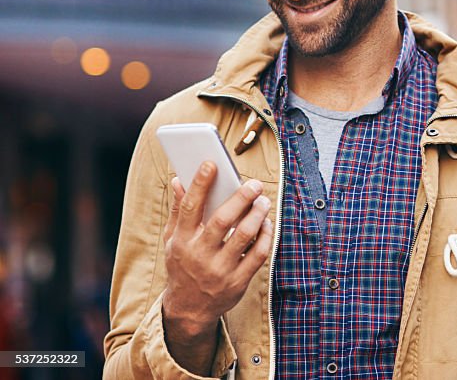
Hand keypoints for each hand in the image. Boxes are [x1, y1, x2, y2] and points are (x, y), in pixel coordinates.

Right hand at [161, 162, 272, 373]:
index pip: (190, 208)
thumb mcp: (173, 240)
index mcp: (182, 241)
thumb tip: (178, 179)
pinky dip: (266, 236)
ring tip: (263, 201)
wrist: (189, 309)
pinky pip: (258, 254)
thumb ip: (179, 210)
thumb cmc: (183, 265)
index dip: (200, 184)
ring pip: (244, 236)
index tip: (211, 164)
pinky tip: (267, 223)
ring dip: (257, 215)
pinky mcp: (238, 281)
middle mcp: (199, 255)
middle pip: (222, 221)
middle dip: (240, 198)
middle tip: (254, 184)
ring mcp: (219, 270)